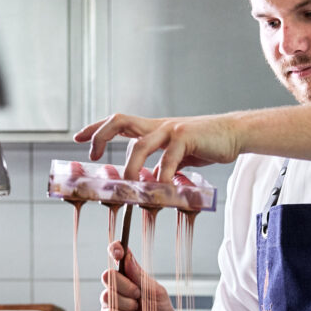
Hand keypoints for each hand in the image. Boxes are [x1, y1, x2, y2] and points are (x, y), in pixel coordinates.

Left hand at [74, 112, 242, 182]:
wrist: (233, 133)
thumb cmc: (205, 144)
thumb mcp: (178, 156)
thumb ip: (162, 165)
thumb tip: (152, 182)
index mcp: (152, 128)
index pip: (117, 123)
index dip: (95, 128)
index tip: (77, 137)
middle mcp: (157, 126)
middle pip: (120, 121)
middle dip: (100, 135)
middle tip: (92, 155)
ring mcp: (170, 130)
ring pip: (140, 144)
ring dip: (131, 168)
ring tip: (129, 186)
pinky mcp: (186, 138)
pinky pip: (168, 159)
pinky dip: (162, 176)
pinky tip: (161, 190)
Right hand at [98, 241, 180, 310]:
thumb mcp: (156, 292)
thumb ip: (140, 276)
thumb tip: (127, 257)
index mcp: (130, 277)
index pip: (117, 258)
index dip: (114, 250)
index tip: (118, 251)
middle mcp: (118, 289)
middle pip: (108, 276)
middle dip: (125, 286)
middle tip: (138, 295)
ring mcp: (111, 305)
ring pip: (106, 296)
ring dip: (126, 304)